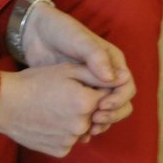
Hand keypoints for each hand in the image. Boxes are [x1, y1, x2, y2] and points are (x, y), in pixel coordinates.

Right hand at [0, 64, 109, 156]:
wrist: (3, 104)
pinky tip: (48, 121)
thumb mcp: (66, 70)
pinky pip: (70, 141)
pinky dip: (63, 132)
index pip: (106, 96)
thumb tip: (122, 79)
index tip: (77, 85)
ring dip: (74, 119)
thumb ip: (97, 74)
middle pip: (95, 114)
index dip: (93, 88)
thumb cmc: (34, 82)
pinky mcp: (60, 151)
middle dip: (85, 105)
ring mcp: (71, 141)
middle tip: (62, 96)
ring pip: (83, 128)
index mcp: (86, 103)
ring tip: (53, 108)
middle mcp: (82, 126)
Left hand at [19, 1, 134, 136]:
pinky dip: (87, 124)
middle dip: (112, 115)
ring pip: (106, 112)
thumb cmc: (60, 30)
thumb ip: (95, 56)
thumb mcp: (78, 40)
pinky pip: (89, 114)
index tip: (102, 105)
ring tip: (87, 129)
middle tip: (95, 120)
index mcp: (112, 62)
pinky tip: (77, 131)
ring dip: (101, 123)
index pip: (126, 87)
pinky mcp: (77, 95)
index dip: (118, 100)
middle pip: (121, 104)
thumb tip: (112, 78)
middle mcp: (106, 76)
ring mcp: (92, 87)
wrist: (36, 34)